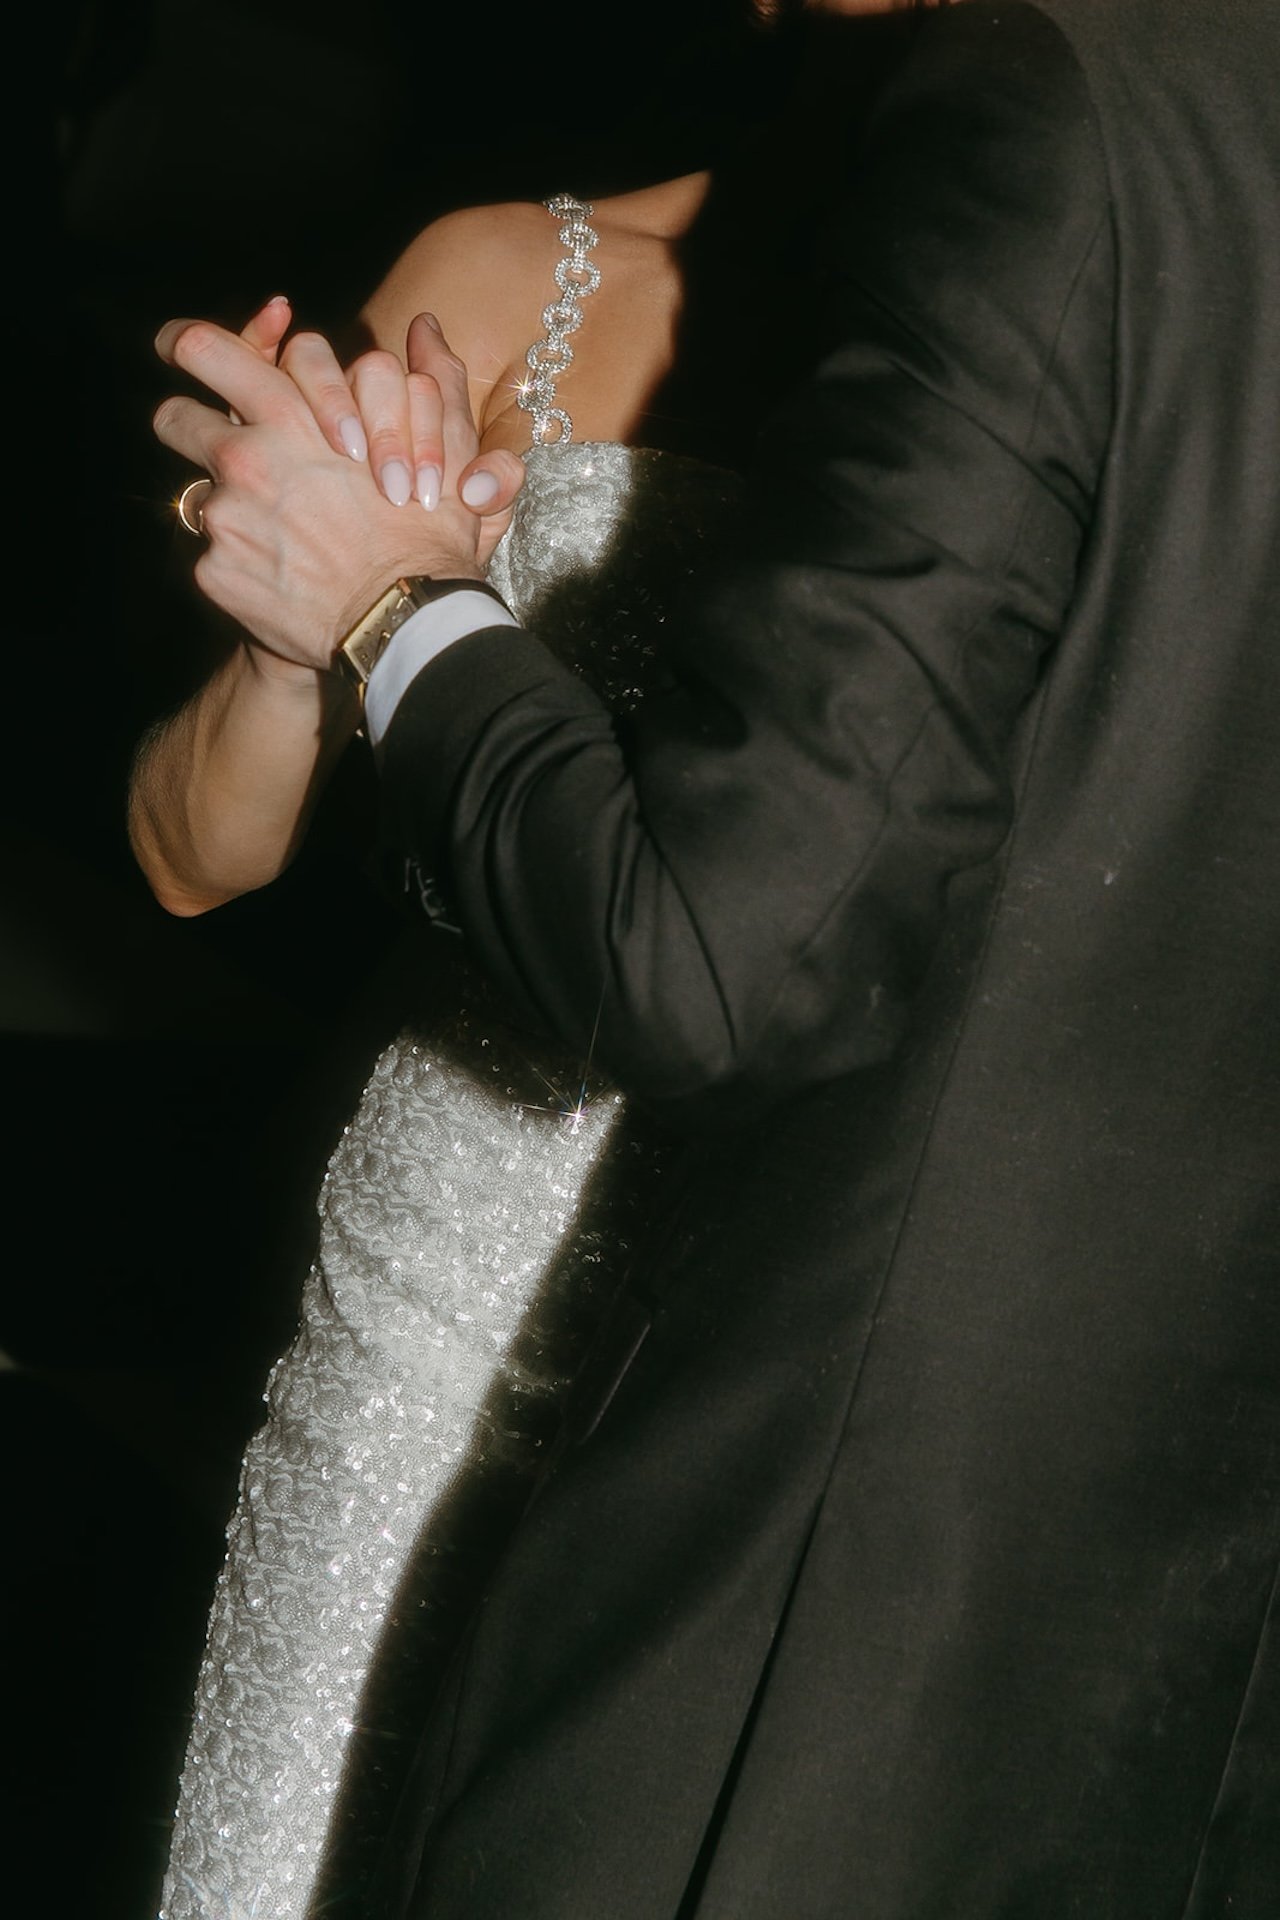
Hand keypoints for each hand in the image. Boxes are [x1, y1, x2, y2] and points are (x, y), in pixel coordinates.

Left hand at [154, 316, 514, 671]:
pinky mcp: (216, 572)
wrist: (407, 622)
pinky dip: (246, 566)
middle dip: (185, 423)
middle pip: (174, 418)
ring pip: (197, 493)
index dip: (183, 344)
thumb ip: (430, 378)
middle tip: (205, 440)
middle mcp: (242, 458)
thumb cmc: (428, 533)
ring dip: (228, 504)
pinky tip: (286, 580)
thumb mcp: (445, 444)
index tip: (173, 347)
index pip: (203, 350)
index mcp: (287, 413)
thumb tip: (425, 327)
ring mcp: (224, 518)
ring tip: (272, 529)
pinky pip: (216, 558)